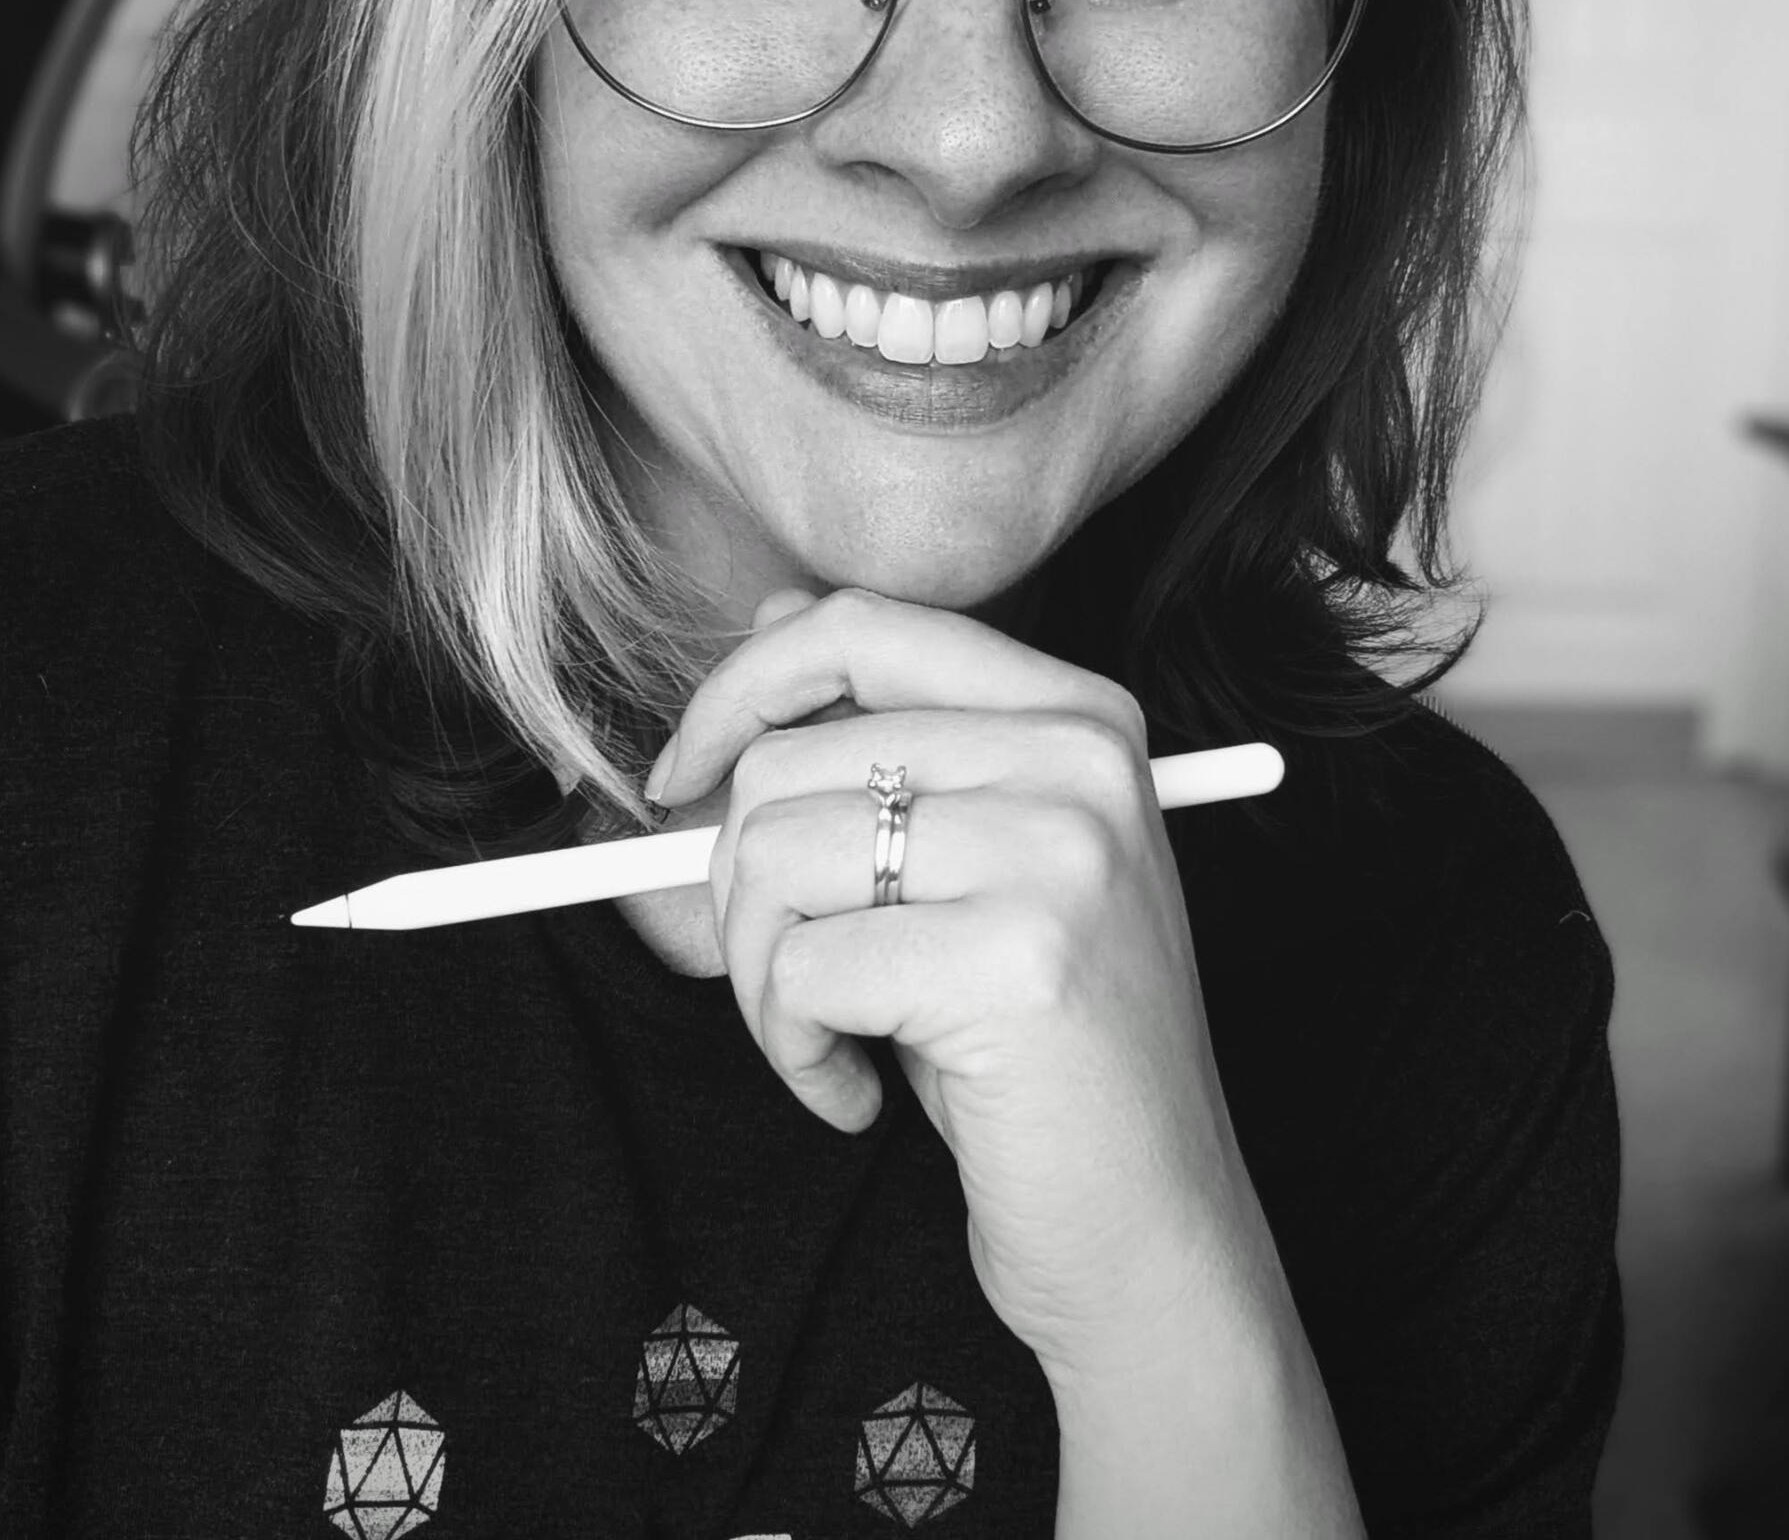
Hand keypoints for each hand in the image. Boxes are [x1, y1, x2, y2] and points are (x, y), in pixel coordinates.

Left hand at [646, 585, 1272, 1384]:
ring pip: (773, 858)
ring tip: (835, 1038)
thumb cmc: (1037, 1050)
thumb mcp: (974, 864)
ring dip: (759, 980)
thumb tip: (766, 621)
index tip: (682, 778)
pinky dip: (793, 1050)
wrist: (1151, 1235)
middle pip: (789, 760)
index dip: (740, 693)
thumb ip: (892, 741)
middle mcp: (1080, 761)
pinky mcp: (1017, 962)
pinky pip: (798, 969)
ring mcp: (1060, 855)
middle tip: (793, 979)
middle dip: (737, 890)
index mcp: (1078, 714)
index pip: (859, 626)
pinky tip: (864, 1093)